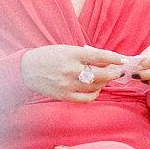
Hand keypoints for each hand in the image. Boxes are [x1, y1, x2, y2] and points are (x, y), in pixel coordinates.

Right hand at [21, 44, 137, 103]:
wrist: (26, 69)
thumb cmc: (48, 56)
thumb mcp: (66, 49)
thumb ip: (85, 55)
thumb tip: (106, 61)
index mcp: (72, 53)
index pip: (99, 55)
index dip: (115, 58)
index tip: (124, 60)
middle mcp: (71, 69)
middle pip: (101, 73)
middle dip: (114, 73)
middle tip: (119, 72)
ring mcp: (67, 84)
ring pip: (95, 86)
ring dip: (104, 83)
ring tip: (106, 79)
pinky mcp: (63, 96)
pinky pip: (86, 99)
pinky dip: (94, 94)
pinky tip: (96, 89)